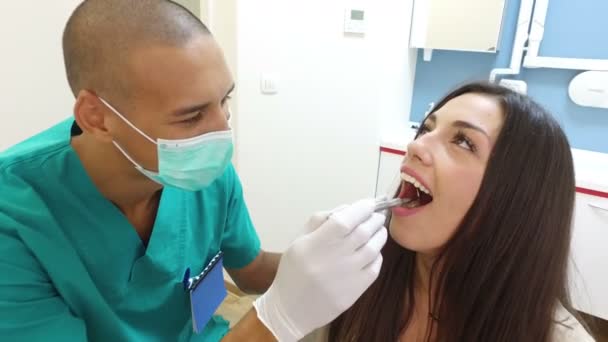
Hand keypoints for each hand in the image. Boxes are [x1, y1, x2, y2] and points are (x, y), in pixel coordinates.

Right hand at [253, 199, 386, 340]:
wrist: (291, 309)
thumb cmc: (294, 270)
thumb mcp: (298, 240)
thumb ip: (321, 220)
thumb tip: (348, 208)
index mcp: (316, 244)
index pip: (345, 219)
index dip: (361, 208)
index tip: (369, 203)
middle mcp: (333, 258)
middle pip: (363, 231)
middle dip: (374, 219)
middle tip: (377, 214)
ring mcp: (347, 275)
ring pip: (373, 248)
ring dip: (379, 234)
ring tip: (379, 229)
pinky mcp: (356, 291)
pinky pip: (375, 267)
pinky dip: (377, 255)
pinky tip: (373, 251)